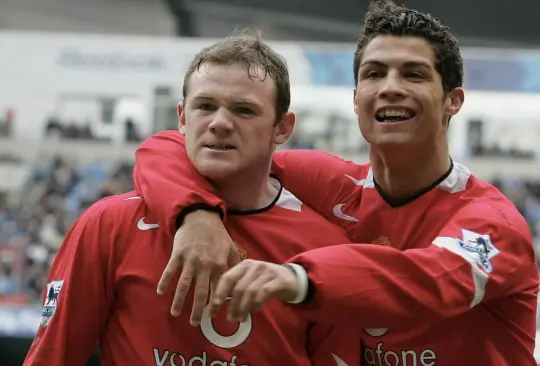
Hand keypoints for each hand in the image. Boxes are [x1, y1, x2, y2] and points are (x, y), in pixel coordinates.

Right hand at [157, 210, 239, 325]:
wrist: (201, 216)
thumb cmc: (217, 233)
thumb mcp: (230, 247)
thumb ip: (234, 264)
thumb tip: (239, 281)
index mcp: (219, 265)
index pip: (217, 289)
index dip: (215, 304)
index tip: (212, 317)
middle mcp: (205, 265)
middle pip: (200, 292)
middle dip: (197, 310)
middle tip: (194, 323)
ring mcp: (190, 260)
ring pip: (184, 284)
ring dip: (178, 300)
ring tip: (175, 313)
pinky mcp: (178, 254)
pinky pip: (170, 270)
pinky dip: (164, 282)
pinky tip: (160, 292)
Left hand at [209, 259, 299, 321]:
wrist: (291, 278)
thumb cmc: (265, 280)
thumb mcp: (249, 279)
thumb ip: (235, 287)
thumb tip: (215, 304)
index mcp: (244, 265)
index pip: (227, 277)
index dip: (219, 293)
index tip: (214, 308)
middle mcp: (254, 266)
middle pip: (238, 287)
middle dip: (232, 305)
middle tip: (230, 318)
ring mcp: (266, 272)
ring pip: (250, 292)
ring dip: (243, 308)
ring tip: (241, 318)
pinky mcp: (277, 281)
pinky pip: (263, 294)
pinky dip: (256, 304)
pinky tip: (254, 311)